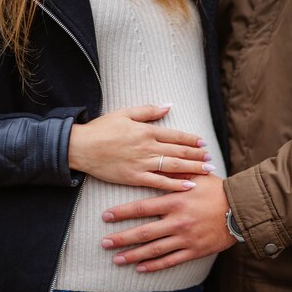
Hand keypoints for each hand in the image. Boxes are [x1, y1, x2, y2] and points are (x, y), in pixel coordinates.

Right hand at [69, 105, 214, 191]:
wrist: (81, 147)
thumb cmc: (101, 129)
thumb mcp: (125, 113)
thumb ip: (148, 110)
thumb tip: (168, 106)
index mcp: (146, 131)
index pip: (176, 135)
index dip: (192, 140)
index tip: (203, 143)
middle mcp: (148, 147)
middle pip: (179, 151)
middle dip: (197, 155)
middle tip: (211, 159)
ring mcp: (142, 163)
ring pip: (173, 166)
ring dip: (192, 168)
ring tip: (207, 171)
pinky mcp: (134, 177)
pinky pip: (159, 182)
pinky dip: (175, 184)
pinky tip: (189, 185)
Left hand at [100, 174, 236, 271]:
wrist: (241, 210)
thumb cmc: (218, 190)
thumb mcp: (197, 176)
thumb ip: (176, 172)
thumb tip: (159, 163)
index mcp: (175, 201)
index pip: (142, 208)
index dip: (122, 213)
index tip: (105, 217)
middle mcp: (177, 222)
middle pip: (143, 233)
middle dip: (121, 239)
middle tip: (104, 243)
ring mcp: (185, 238)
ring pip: (154, 250)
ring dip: (133, 256)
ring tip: (117, 259)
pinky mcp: (194, 251)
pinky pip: (171, 260)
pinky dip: (154, 266)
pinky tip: (140, 268)